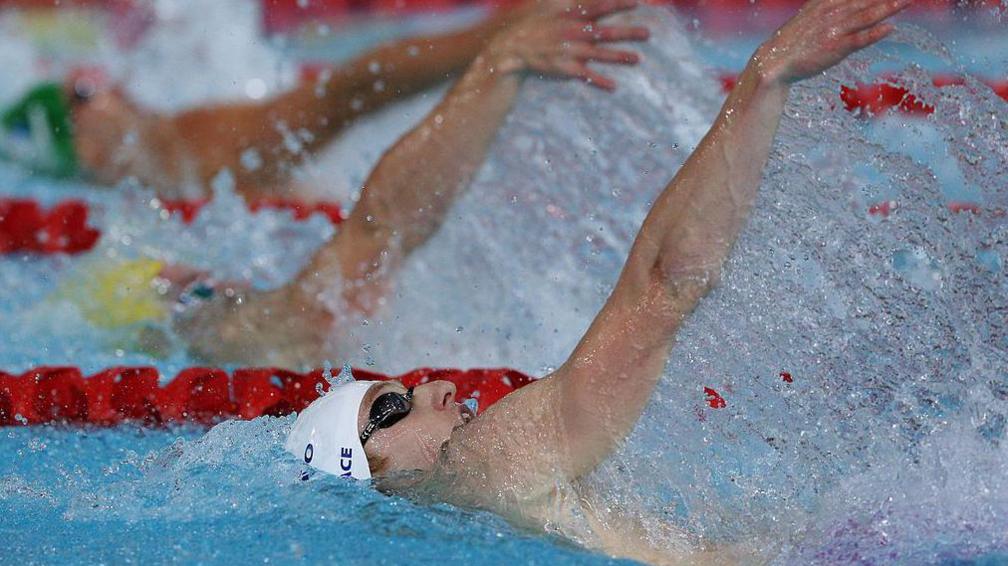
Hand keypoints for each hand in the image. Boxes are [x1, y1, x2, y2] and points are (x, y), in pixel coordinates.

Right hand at [487, 0, 649, 90]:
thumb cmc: (533, 23)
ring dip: (620, 56)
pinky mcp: (565, 68)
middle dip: (628, 32)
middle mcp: (574, 32)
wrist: (512, 46)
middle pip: (606, 32)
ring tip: (637, 59)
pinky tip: (614, 86)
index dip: (619, 4)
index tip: (637, 2)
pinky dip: (599, 81)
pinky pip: (586, 75)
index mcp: (571, 15)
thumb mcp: (549, 3)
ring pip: (600, 54)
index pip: (600, 7)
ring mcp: (570, 51)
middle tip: (648, 34)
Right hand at [754, 0, 912, 85]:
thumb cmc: (793, 40)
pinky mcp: (834, 47)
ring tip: (907, 2)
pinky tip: (890, 28)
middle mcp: (832, 12)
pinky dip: (874, 33)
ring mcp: (834, 29)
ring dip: (888, 8)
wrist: (774, 60)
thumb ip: (828, 5)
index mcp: (826, 2)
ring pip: (867, 16)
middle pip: (867, 0)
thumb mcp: (810, 14)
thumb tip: (841, 3)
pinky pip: (858, 39)